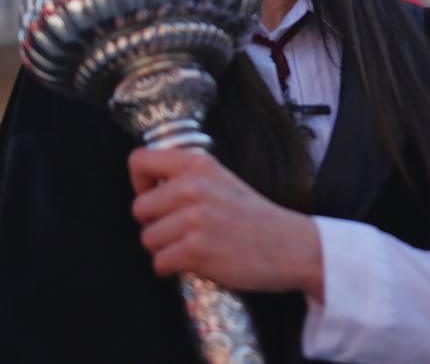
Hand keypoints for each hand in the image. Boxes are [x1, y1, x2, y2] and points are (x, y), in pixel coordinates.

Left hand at [129, 148, 323, 299]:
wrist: (290, 245)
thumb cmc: (254, 217)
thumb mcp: (222, 180)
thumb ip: (188, 178)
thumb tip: (148, 190)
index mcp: (198, 164)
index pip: (139, 160)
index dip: (140, 183)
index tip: (156, 198)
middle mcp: (193, 186)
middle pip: (139, 209)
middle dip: (154, 224)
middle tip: (180, 231)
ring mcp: (194, 218)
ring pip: (147, 239)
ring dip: (165, 249)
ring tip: (192, 247)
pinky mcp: (196, 250)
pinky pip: (159, 263)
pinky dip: (172, 268)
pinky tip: (194, 263)